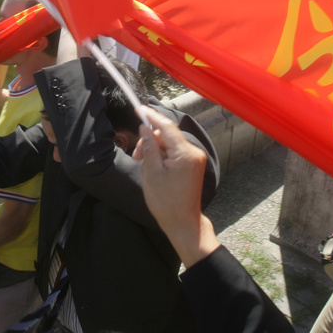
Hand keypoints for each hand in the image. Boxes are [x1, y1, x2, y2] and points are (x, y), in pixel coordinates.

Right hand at [134, 107, 217, 266]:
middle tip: (137, 156)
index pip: (167, 126)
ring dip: (155, 150)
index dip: (152, 116)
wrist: (182, 222)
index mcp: (185, 154)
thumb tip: (146, 128)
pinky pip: (175, 152)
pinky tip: (154, 168)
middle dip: (150, 141)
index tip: (139, 109)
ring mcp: (195, 159)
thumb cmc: (166, 202)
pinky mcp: (193, 164)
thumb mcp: (151, 172)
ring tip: (145, 165)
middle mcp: (194, 153)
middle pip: (167, 135)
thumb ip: (149, 146)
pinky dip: (163, 156)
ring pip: (170, 143)